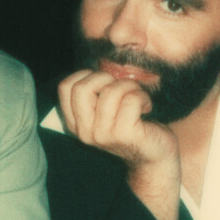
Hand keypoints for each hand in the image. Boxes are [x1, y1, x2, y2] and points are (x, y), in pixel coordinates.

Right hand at [57, 70, 178, 169]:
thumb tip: (99, 63)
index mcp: (75, 124)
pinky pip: (131, 99)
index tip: (104, 84)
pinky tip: (146, 107)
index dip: (86, 75)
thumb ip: (95, 94)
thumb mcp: (105, 111)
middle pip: (82, 88)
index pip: (65, 87)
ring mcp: (103, 135)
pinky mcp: (125, 134)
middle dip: (105, 78)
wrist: (154, 156)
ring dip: (130, 86)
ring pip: (110, 91)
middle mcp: (85, 131)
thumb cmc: (131, 125)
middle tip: (121, 87)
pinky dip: (143, 96)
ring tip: (137, 97)